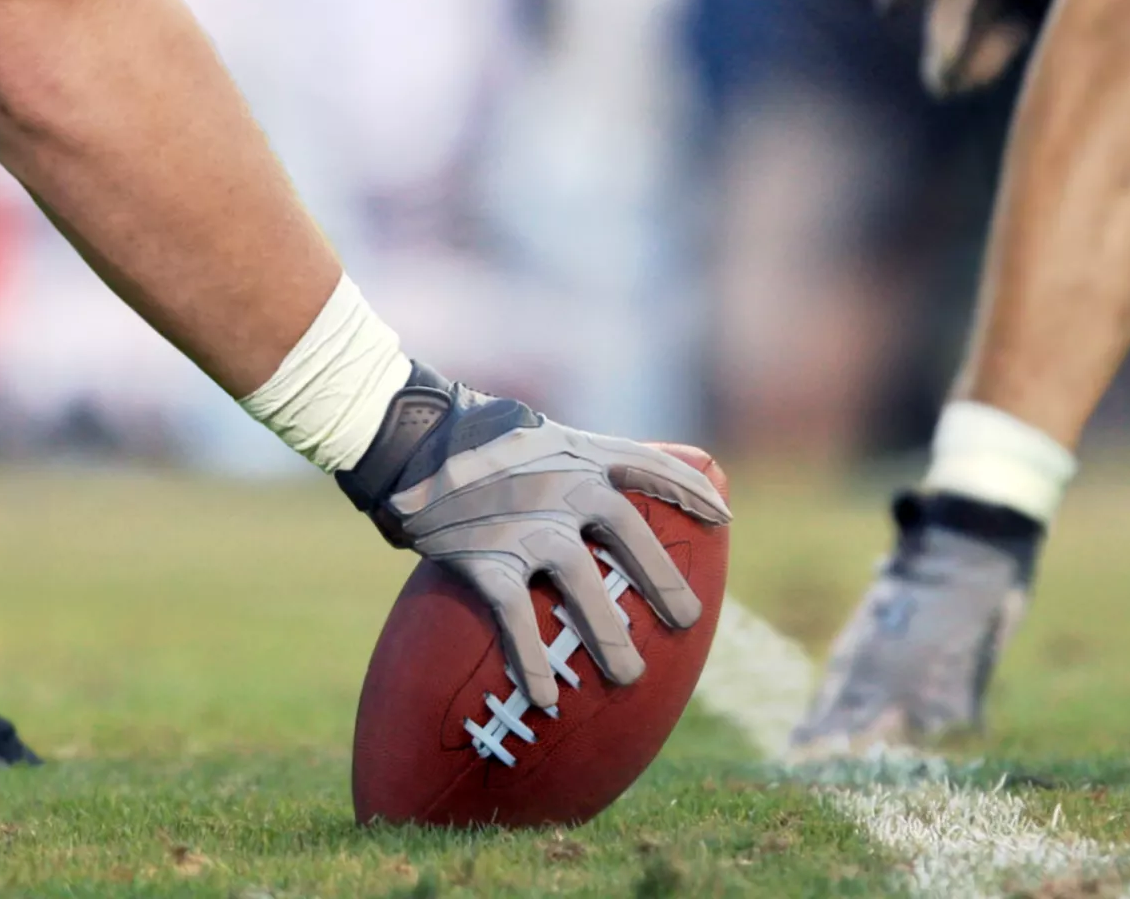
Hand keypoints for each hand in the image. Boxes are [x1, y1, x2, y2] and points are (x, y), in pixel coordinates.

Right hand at [339, 363, 731, 708]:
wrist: (406, 435)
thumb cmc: (469, 434)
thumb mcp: (533, 431)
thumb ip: (568, 458)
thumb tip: (594, 488)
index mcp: (580, 452)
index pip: (650, 467)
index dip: (690, 491)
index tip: (723, 517)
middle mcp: (566, 487)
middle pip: (631, 537)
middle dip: (663, 582)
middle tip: (688, 619)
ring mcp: (529, 524)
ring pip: (585, 588)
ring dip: (609, 636)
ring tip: (629, 676)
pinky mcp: (488, 558)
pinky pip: (520, 621)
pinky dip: (533, 662)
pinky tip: (546, 698)